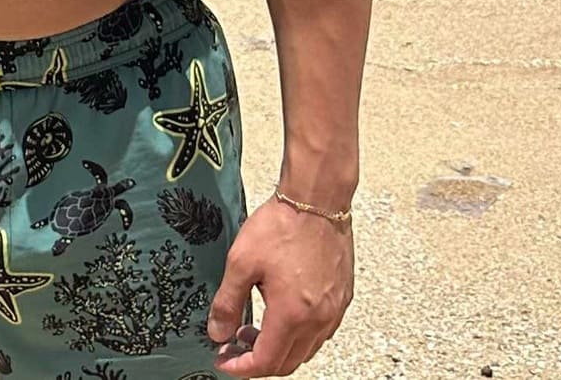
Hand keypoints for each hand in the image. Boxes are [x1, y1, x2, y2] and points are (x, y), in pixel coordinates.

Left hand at [207, 195, 353, 376]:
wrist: (318, 198)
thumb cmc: (283, 224)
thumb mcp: (242, 261)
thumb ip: (227, 302)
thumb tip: (217, 332)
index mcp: (292, 314)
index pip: (266, 362)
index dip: (241, 368)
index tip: (224, 361)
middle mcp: (318, 319)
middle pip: (288, 362)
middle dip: (258, 360)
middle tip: (237, 343)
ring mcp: (334, 309)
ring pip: (306, 349)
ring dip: (280, 348)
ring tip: (257, 327)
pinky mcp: (342, 296)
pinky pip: (321, 331)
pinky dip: (300, 334)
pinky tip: (284, 312)